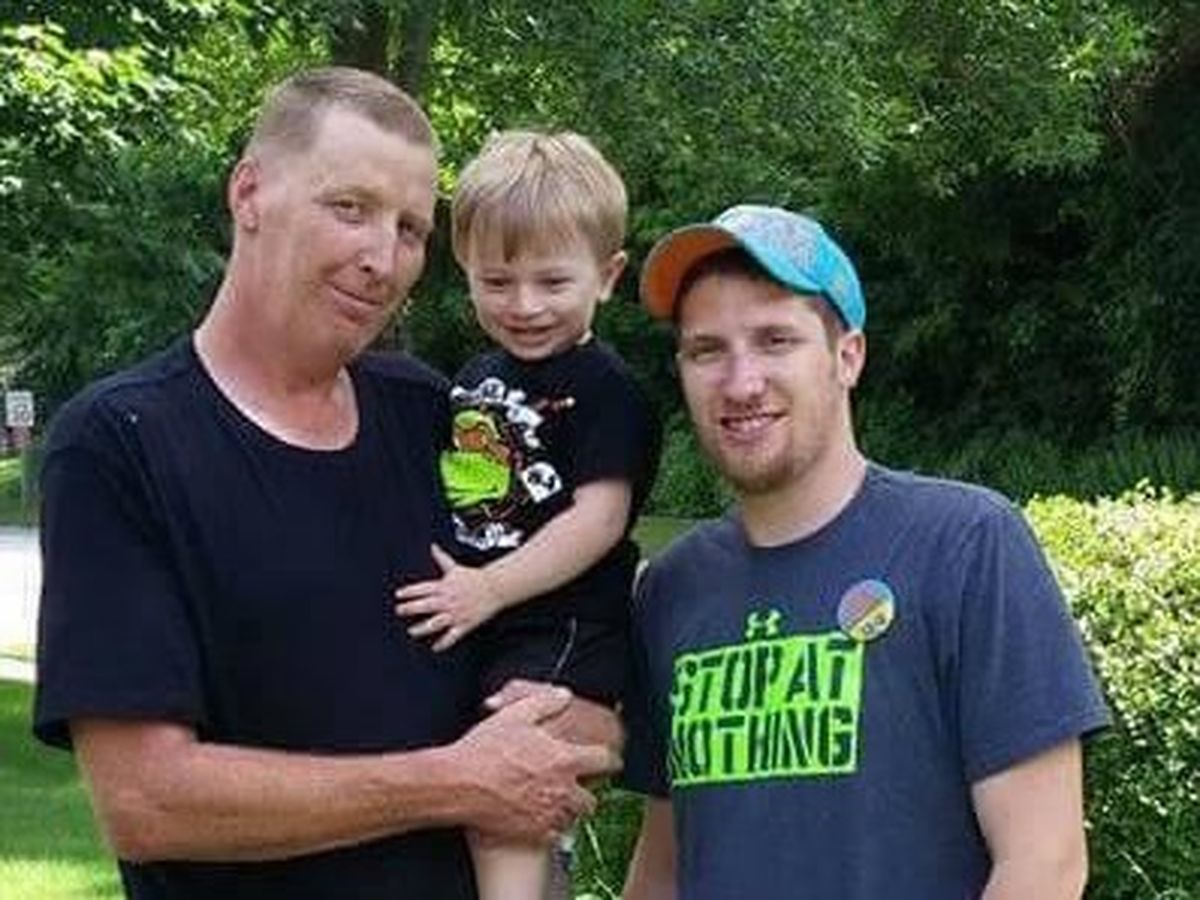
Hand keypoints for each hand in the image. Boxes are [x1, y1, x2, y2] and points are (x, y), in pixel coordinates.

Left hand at [394, 545, 505, 650]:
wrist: (495, 587)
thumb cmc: (474, 578)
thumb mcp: (455, 568)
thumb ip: (441, 558)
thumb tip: (433, 546)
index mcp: (444, 587)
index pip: (422, 589)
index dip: (409, 592)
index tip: (398, 595)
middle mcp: (448, 600)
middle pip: (425, 605)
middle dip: (410, 609)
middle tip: (399, 611)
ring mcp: (456, 613)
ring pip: (436, 623)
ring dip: (422, 628)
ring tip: (412, 632)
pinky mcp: (465, 624)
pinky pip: (452, 636)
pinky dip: (444, 643)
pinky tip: (436, 647)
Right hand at [452, 685, 619, 843]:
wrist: (459, 784)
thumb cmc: (486, 748)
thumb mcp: (516, 714)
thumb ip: (545, 702)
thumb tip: (565, 695)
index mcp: (564, 760)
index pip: (606, 761)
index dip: (608, 759)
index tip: (606, 760)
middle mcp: (562, 790)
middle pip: (592, 799)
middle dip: (586, 791)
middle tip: (574, 785)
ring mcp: (549, 815)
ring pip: (573, 818)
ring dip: (568, 810)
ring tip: (554, 800)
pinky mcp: (533, 834)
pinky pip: (555, 836)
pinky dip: (552, 828)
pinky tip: (539, 816)